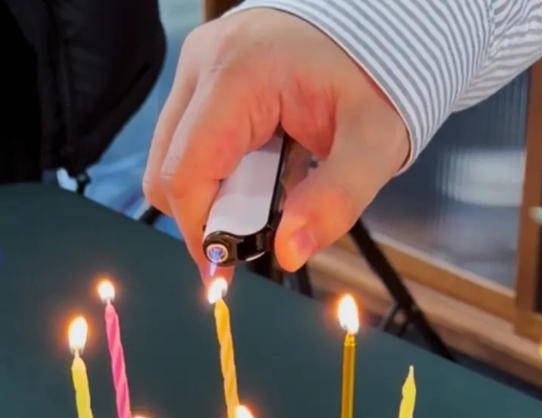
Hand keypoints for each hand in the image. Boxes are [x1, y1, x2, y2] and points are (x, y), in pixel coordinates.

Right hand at [144, 9, 408, 277]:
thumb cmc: (375, 78)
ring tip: (265, 195)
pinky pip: (188, 143)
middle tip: (256, 233)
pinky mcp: (200, 76)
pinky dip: (218, 173)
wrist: (375, 25)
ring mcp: (195, 67)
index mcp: (237, 75)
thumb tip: (287, 253)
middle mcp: (202, 64)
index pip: (185, 174)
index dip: (201, 233)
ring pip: (171, 160)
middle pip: (166, 172)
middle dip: (206, 216)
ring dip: (212, 195)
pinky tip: (259, 170)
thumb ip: (335, 201)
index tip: (227, 269)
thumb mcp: (374, 144)